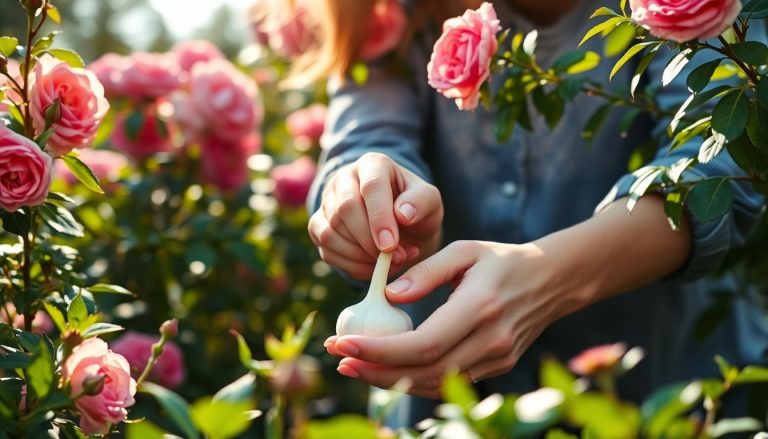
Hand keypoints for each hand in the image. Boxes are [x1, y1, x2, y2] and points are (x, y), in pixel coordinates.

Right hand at [308, 152, 442, 280]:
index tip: (391, 245)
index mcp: (373, 164)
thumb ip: (421, 202)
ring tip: (389, 263)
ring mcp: (327, 202)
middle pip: (345, 209)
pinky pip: (326, 250)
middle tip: (395, 258)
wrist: (401, 223)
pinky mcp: (318, 225)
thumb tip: (403, 215)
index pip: (371, 187)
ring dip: (360, 256)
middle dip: (369, 241)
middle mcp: (344, 178)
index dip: (379, 218)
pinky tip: (373, 267)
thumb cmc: (415, 208)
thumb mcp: (430, 201)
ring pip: (331, 232)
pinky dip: (350, 266)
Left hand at [324, 240, 577, 397]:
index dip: (380, 352)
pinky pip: (450, 382)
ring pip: (436, 384)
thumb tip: (388, 294)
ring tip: (354, 365)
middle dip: (377, 371)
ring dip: (391, 380)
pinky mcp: (498, 366)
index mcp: (480, 307)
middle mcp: (491, 339)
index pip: (423, 344)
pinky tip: (388, 369)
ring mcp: (497, 358)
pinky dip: (415, 380)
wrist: (553, 280)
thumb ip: (426, 271)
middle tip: (339, 359)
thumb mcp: (464, 250)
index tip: (343, 344)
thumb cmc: (502, 259)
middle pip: (426, 372)